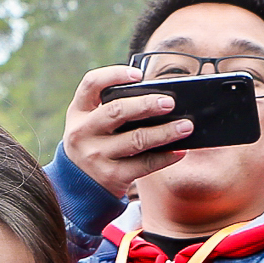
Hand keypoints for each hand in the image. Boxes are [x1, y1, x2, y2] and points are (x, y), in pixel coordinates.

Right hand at [62, 65, 190, 199]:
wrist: (79, 187)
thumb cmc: (95, 145)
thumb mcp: (91, 125)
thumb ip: (112, 109)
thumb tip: (158, 99)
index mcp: (78, 112)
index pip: (91, 84)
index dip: (115, 75)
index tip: (138, 75)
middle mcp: (83, 132)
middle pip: (117, 111)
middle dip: (146, 105)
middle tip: (170, 102)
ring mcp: (96, 156)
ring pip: (136, 139)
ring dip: (165, 132)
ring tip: (185, 126)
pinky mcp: (111, 176)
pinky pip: (144, 164)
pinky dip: (165, 157)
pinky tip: (179, 151)